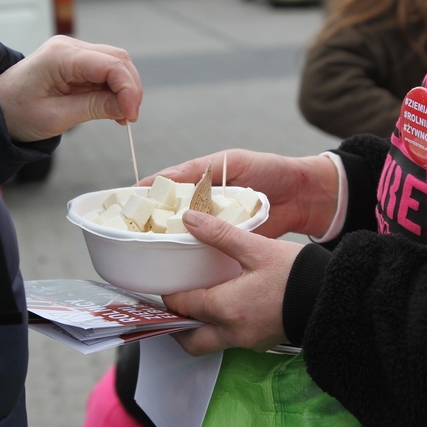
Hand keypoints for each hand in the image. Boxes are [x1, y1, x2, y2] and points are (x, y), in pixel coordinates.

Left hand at [0, 36, 141, 141]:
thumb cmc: (16, 113)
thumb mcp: (55, 117)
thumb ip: (94, 108)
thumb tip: (126, 108)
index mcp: (60, 56)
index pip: (111, 64)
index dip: (128, 89)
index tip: (131, 116)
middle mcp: (69, 47)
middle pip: (118, 60)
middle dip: (130, 88)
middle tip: (129, 117)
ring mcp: (73, 52)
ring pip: (115, 64)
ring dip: (124, 89)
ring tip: (121, 116)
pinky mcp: (75, 62)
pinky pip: (105, 71)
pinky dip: (114, 89)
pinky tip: (114, 109)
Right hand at [139, 150, 338, 238]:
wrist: (305, 197)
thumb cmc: (270, 170)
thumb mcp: (232, 161)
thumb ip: (199, 169)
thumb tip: (166, 177)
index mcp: (199, 182)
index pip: (164, 189)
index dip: (143, 197)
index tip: (121, 205)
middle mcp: (202, 206)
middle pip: (167, 217)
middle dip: (147, 225)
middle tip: (128, 233)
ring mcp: (213, 228)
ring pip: (182, 237)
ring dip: (165, 244)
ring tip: (143, 251)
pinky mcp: (227, 246)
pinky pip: (204, 253)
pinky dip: (189, 258)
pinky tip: (175, 265)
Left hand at [162, 210, 303, 355]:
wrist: (332, 297)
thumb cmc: (297, 275)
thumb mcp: (256, 248)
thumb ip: (220, 234)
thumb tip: (190, 219)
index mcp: (227, 308)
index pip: (183, 306)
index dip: (169, 294)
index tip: (164, 284)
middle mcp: (233, 332)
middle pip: (190, 339)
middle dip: (176, 324)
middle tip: (171, 305)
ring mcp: (248, 341)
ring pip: (209, 343)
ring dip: (197, 328)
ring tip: (195, 304)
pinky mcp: (261, 342)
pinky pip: (229, 340)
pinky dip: (218, 327)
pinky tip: (223, 306)